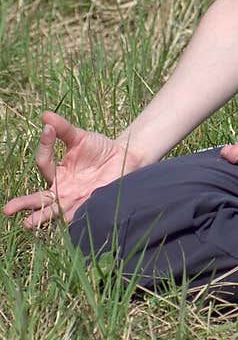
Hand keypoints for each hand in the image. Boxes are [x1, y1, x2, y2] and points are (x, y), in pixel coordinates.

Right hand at [3, 111, 145, 228]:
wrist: (125, 157)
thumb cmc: (99, 148)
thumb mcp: (80, 137)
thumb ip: (63, 129)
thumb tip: (45, 115)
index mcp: (58, 172)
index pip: (44, 162)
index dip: (45, 145)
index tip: (48, 129)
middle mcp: (63, 189)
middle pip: (40, 198)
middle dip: (24, 203)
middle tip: (7, 209)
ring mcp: (76, 199)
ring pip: (55, 210)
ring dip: (42, 217)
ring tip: (28, 223)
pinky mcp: (91, 205)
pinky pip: (80, 213)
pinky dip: (72, 217)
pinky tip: (64, 220)